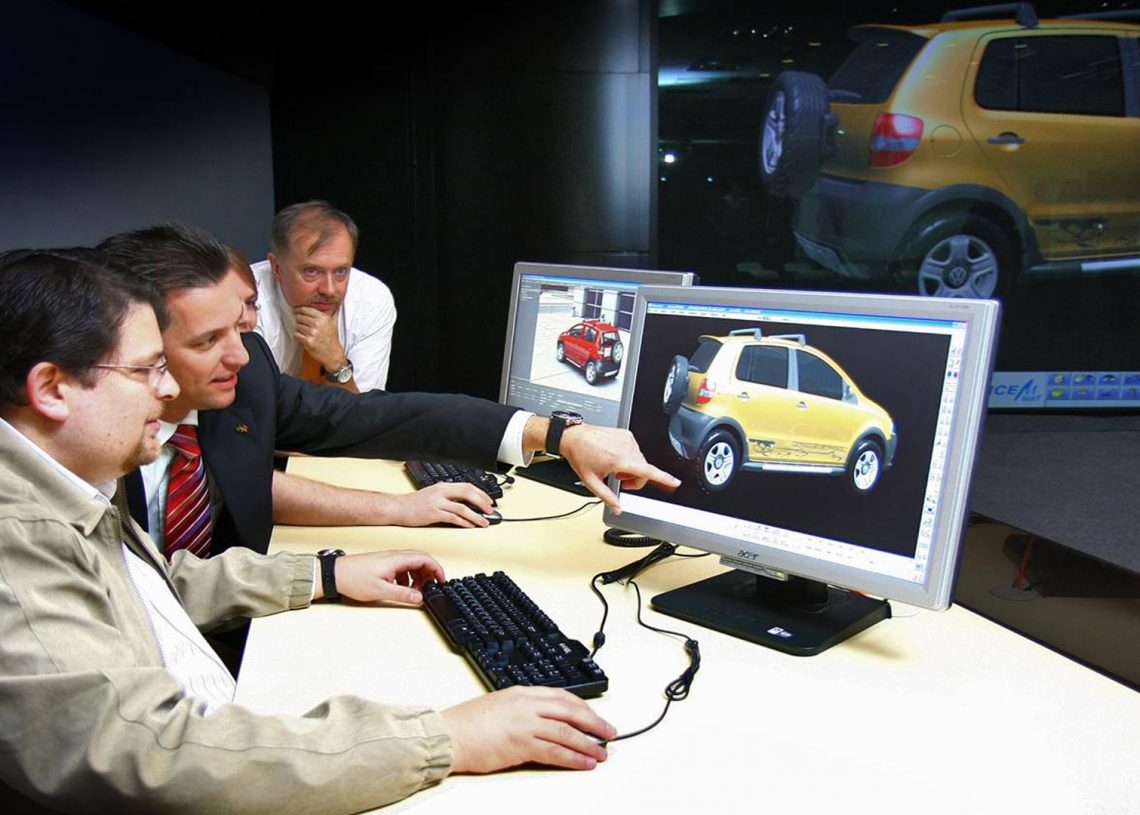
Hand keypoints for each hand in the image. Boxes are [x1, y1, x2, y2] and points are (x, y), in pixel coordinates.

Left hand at [293, 305, 346, 370]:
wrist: (333, 353)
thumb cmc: (332, 338)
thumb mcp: (333, 322)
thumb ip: (332, 312)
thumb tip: (335, 302)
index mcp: (323, 318)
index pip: (305, 309)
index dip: (298, 309)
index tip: (295, 310)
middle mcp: (318, 324)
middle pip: (299, 317)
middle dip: (298, 319)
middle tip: (300, 322)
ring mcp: (313, 333)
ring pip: (297, 326)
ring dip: (298, 329)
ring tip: (304, 331)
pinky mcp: (308, 341)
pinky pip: (296, 335)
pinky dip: (297, 336)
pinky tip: (303, 337)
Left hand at [325, 550, 445, 604]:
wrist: (334, 573)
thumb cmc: (352, 578)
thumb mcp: (380, 590)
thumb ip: (402, 594)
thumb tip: (419, 597)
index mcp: (396, 559)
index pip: (425, 559)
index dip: (436, 569)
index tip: (441, 580)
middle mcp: (394, 556)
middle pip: (420, 559)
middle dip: (429, 573)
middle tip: (430, 586)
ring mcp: (388, 559)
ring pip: (411, 563)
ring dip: (418, 576)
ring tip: (414, 590)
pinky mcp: (383, 563)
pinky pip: (402, 567)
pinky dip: (407, 577)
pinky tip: (401, 587)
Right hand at [389, 482, 495, 527]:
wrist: (398, 507)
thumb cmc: (414, 503)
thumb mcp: (433, 494)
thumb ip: (447, 496)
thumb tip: (464, 503)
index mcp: (443, 486)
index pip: (467, 486)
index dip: (481, 493)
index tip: (489, 501)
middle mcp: (441, 492)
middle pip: (468, 493)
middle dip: (482, 502)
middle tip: (490, 510)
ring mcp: (437, 502)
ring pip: (463, 508)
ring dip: (476, 516)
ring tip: (484, 522)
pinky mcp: (433, 513)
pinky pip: (453, 518)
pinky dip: (464, 522)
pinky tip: (470, 526)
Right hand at [442, 686, 615, 773]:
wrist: (448, 735)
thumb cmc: (467, 723)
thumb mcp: (498, 704)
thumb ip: (522, 708)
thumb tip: (542, 720)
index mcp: (521, 692)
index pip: (561, 696)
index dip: (582, 707)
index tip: (594, 716)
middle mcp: (526, 704)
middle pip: (570, 711)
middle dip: (594, 722)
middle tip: (609, 732)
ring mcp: (525, 723)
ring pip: (567, 732)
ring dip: (588, 743)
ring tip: (602, 753)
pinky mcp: (521, 744)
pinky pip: (555, 751)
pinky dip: (574, 758)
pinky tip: (585, 763)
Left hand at [558, 424, 680, 513]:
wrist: (573, 437)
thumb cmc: (580, 455)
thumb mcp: (591, 481)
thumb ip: (607, 497)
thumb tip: (617, 508)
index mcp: (619, 460)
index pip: (647, 471)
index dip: (664, 478)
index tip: (675, 482)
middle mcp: (625, 447)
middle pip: (644, 469)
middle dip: (635, 479)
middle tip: (619, 480)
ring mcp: (627, 439)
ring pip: (640, 460)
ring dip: (631, 468)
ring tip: (613, 468)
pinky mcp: (626, 433)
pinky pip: (635, 450)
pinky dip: (629, 457)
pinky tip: (614, 458)